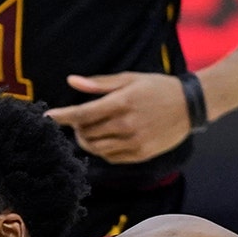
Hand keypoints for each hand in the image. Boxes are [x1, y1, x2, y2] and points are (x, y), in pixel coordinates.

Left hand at [44, 72, 191, 163]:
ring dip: (86, 140)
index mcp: (122, 103)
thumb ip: (99, 84)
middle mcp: (127, 125)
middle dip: (77, 126)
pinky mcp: (140, 155)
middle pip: (87, 133)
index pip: (83, 114)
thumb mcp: (129, 79)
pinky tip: (107, 138)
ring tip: (90, 129)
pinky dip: (102, 149)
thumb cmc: (157, 87)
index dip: (62, 116)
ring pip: (96, 148)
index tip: (47, 117)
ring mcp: (134, 142)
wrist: (190, 105)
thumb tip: (71, 81)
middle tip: (79, 118)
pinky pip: (110, 157)